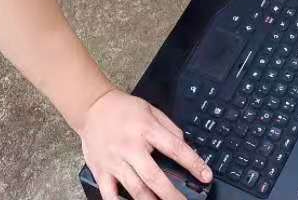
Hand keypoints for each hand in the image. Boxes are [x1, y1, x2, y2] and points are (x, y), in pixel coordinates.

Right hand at [79, 88, 212, 199]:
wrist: (92, 107)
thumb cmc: (123, 109)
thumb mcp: (151, 110)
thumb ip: (169, 127)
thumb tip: (185, 145)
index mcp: (146, 129)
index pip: (175, 148)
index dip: (193, 163)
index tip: (206, 176)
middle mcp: (130, 147)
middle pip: (154, 177)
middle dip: (172, 194)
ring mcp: (114, 161)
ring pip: (135, 189)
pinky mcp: (101, 170)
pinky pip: (110, 194)